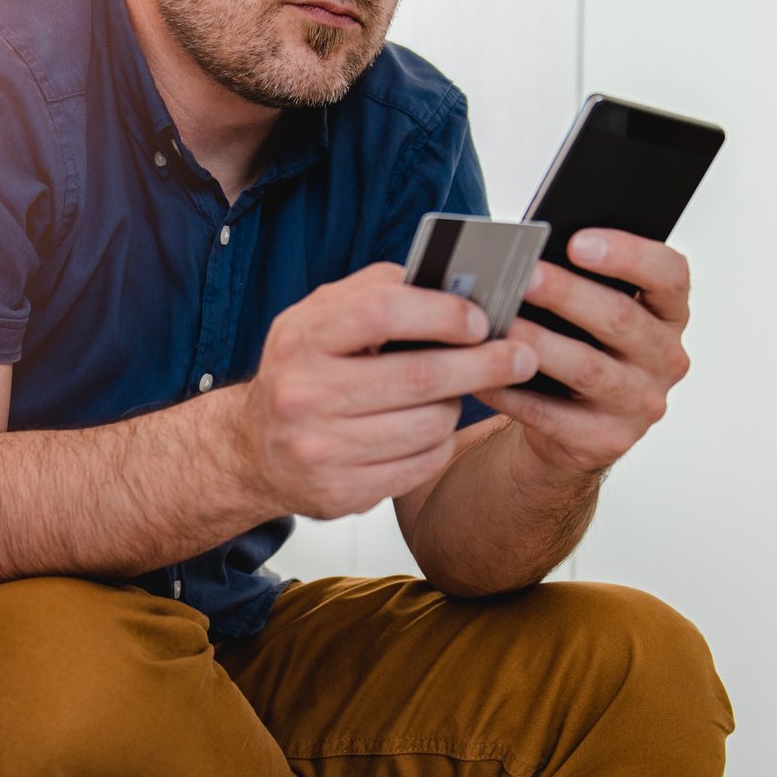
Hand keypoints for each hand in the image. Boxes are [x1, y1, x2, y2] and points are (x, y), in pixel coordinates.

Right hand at [237, 263, 538, 519]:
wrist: (252, 449)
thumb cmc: (303, 370)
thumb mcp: (320, 317)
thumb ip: (376, 291)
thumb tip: (450, 284)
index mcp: (300, 338)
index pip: (383, 311)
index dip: (442, 312)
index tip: (481, 317)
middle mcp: (303, 394)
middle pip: (418, 377)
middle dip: (483, 363)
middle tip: (523, 355)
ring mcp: (320, 449)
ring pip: (428, 425)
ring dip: (456, 406)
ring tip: (455, 393)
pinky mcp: (340, 493)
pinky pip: (421, 464)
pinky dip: (439, 443)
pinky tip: (431, 429)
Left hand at [475, 229, 691, 473]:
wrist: (574, 426)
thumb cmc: (581, 348)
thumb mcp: (594, 313)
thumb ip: (581, 282)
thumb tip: (530, 255)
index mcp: (668, 314)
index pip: (669, 275)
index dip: (628, 254)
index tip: (578, 240)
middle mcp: (665, 358)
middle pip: (621, 319)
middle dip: (567, 294)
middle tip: (525, 276)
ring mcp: (640, 404)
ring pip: (587, 369)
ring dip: (540, 342)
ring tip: (501, 323)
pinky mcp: (607, 440)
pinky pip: (554, 415)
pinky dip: (516, 394)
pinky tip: (487, 374)